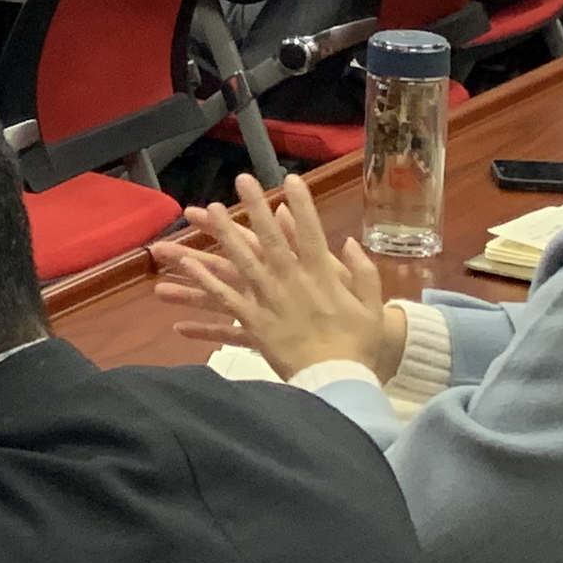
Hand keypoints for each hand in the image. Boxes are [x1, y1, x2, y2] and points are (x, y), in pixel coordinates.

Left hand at [149, 172, 399, 378]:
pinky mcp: (254, 326)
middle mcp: (293, 284)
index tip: (291, 179)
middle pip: (270, 239)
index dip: (302, 204)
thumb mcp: (372, 305)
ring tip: (205, 210)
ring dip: (224, 235)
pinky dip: (207, 285)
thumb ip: (363, 271)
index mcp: (323, 277)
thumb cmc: (360, 345)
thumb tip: (348, 241)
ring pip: (242, 263)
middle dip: (256, 207)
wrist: (341, 384)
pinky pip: (226, 302)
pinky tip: (189, 266)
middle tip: (243, 180)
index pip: (311, 233)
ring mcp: (270, 303)